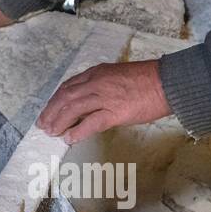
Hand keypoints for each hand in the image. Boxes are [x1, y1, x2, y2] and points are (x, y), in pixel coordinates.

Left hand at [37, 60, 170, 144]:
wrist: (167, 82)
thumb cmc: (146, 80)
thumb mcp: (116, 76)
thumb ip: (101, 86)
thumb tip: (89, 103)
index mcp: (96, 73)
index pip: (68, 86)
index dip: (55, 100)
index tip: (48, 110)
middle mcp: (96, 83)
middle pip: (65, 97)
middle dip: (51, 112)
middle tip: (43, 124)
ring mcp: (105, 97)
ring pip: (73, 109)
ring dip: (60, 121)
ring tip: (52, 132)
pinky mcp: (115, 112)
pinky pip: (91, 122)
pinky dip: (78, 131)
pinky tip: (70, 138)